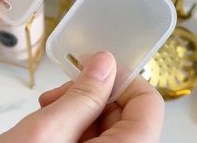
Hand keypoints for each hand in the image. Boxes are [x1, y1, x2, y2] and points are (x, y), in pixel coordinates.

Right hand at [0, 51, 163, 142]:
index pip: (148, 104)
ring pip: (107, 121)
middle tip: (59, 93)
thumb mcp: (50, 130)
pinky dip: (72, 122)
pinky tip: (49, 122)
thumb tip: (106, 62)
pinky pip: (92, 135)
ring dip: (78, 107)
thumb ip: (83, 95)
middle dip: (92, 94)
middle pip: (125, 111)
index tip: (95, 67)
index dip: (123, 79)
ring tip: (48, 109)